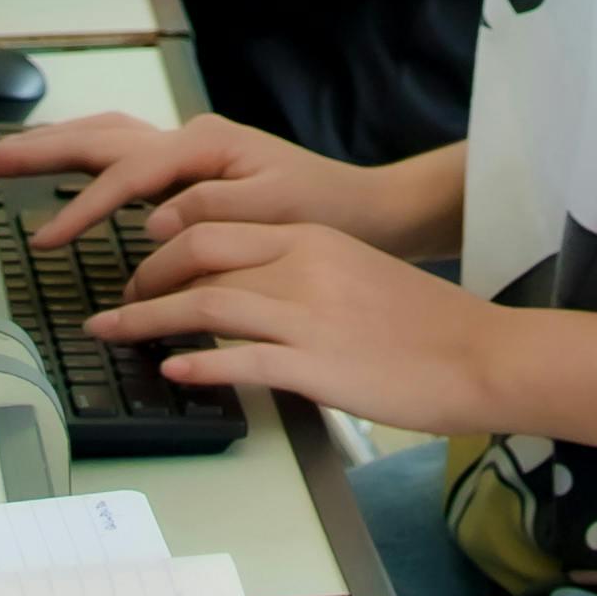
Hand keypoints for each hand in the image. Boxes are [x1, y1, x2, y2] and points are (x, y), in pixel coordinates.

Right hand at [0, 106, 386, 252]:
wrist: (364, 210)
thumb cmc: (325, 212)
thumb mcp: (276, 214)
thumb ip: (213, 212)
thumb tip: (155, 222)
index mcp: (206, 144)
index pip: (125, 172)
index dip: (83, 207)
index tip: (48, 239)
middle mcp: (190, 138)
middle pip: (99, 135)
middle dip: (40, 148)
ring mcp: (187, 151)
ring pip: (105, 139)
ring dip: (55, 146)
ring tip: (6, 157)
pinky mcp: (188, 170)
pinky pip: (123, 160)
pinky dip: (85, 164)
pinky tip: (64, 172)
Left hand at [90, 219, 492, 432]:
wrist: (484, 354)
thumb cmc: (428, 324)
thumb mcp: (356, 275)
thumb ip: (301, 273)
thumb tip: (247, 292)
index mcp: (311, 239)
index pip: (214, 226)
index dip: (162, 248)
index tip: (140, 268)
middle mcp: (303, 267)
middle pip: (198, 255)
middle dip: (143, 279)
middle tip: (115, 302)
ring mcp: (308, 317)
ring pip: (206, 305)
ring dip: (146, 318)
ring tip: (112, 332)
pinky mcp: (317, 365)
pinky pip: (240, 361)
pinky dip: (198, 364)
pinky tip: (170, 369)